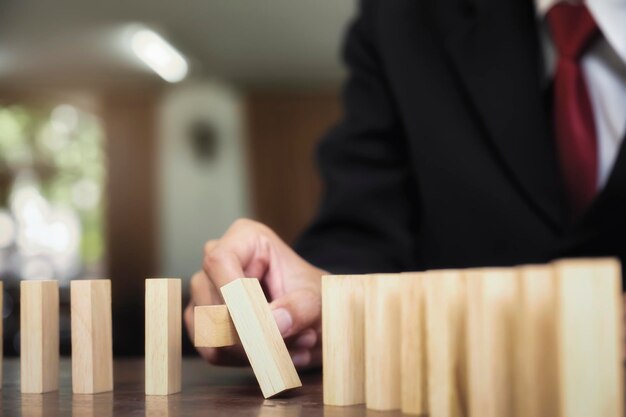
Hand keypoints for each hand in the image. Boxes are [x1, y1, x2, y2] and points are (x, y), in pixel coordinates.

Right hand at [184, 218, 326, 368]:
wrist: (314, 315)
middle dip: (254, 332)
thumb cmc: (313, 297)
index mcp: (244, 238)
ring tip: (291, 345)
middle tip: (296, 339)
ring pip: (209, 330)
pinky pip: (211, 350)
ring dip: (253, 349)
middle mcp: (216, 261)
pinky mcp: (201, 321)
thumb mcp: (318, 299)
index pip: (220, 262)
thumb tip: (274, 322)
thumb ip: (300, 308)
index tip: (261, 326)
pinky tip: (272, 353)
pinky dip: (243, 360)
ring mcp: (204, 291)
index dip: (234, 296)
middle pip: (212, 301)